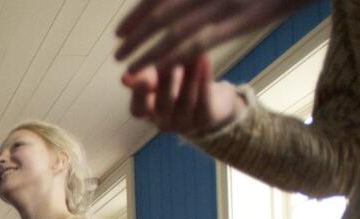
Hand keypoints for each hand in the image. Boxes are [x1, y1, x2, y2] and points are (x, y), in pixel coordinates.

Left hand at [115, 0, 307, 72]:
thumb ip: (203, 2)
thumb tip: (187, 9)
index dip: (137, 13)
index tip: (119, 31)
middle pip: (162, 12)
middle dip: (137, 33)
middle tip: (117, 51)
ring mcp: (224, 3)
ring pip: (176, 29)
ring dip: (148, 49)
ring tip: (128, 66)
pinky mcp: (242, 20)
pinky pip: (199, 41)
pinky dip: (175, 55)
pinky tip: (159, 70)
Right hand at [122, 55, 244, 134]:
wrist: (211, 100)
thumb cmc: (176, 85)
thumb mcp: (157, 78)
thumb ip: (142, 77)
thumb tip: (124, 79)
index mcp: (147, 114)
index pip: (137, 110)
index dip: (139, 95)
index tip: (142, 76)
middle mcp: (164, 123)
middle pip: (163, 105)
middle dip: (165, 80)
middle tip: (168, 56)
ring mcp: (185, 124)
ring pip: (185, 101)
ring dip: (188, 75)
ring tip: (191, 52)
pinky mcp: (206, 120)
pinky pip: (204, 100)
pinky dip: (204, 79)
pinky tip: (204, 59)